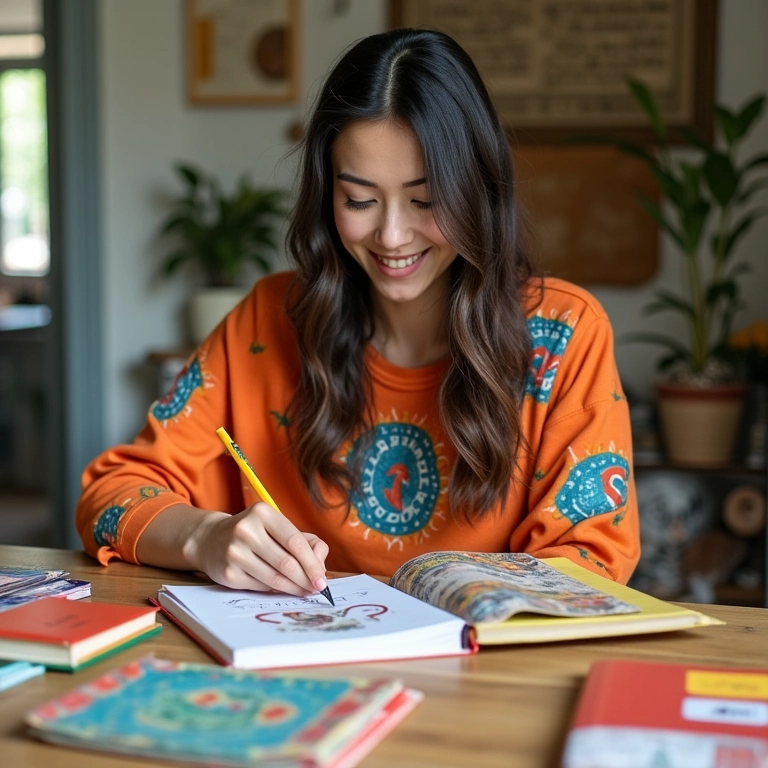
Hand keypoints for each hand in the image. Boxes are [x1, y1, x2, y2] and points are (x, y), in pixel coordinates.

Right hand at [189, 503, 329, 596]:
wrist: (212, 540)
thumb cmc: (255, 533)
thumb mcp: (279, 527)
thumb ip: (306, 541)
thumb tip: (321, 565)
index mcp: (262, 513)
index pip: (295, 542)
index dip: (312, 563)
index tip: (323, 579)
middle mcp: (246, 530)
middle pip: (286, 562)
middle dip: (306, 579)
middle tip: (317, 589)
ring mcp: (234, 552)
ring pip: (274, 578)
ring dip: (294, 588)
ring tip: (305, 591)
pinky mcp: (227, 573)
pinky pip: (260, 587)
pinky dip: (276, 590)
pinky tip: (284, 589)